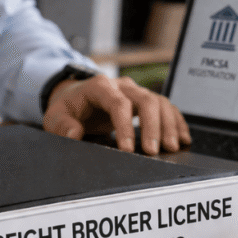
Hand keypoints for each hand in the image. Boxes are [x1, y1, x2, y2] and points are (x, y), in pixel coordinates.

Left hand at [42, 75, 189, 154]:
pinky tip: (183, 139)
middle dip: (152, 127)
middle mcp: (122, 85)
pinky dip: (176, 122)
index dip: (125, 126)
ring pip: (160, 102)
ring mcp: (136, 91)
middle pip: (146, 100)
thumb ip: (62, 125)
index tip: (128, 149)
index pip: (118, 103)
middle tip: (154, 151)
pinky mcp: (145, 100)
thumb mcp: (55, 116)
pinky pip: (166, 107)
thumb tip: (74, 134)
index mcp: (100, 87)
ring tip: (171, 148)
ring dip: (168, 125)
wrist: (75, 96)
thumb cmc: (67, 108)